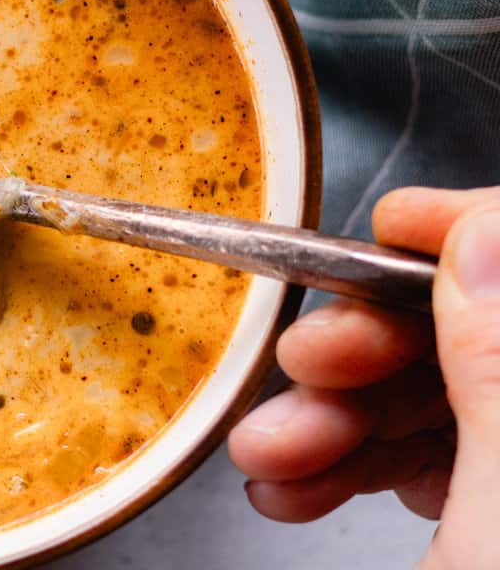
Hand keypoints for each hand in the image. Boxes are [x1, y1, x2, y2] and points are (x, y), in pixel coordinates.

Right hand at [229, 186, 499, 568]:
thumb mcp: (498, 520)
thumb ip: (499, 368)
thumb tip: (481, 234)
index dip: (461, 232)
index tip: (385, 225)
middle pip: (463, 331)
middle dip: (361, 350)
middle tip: (297, 365)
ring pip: (425, 397)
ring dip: (327, 417)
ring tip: (268, 454)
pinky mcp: (482, 517)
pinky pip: (410, 455)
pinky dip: (341, 463)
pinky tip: (296, 484)